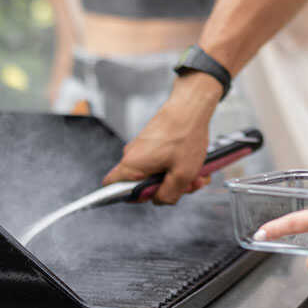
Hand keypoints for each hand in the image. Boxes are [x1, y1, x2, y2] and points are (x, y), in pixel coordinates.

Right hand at [102, 72, 220, 203]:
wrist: (191, 106)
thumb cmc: (185, 134)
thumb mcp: (182, 174)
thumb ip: (168, 195)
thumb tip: (160, 201)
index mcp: (132, 165)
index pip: (112, 188)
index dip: (131, 198)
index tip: (152, 195)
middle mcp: (133, 156)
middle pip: (143, 185)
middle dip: (166, 188)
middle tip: (186, 184)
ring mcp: (142, 149)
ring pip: (157, 174)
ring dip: (177, 177)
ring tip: (195, 172)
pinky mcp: (153, 144)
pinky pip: (163, 162)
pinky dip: (178, 166)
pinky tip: (193, 164)